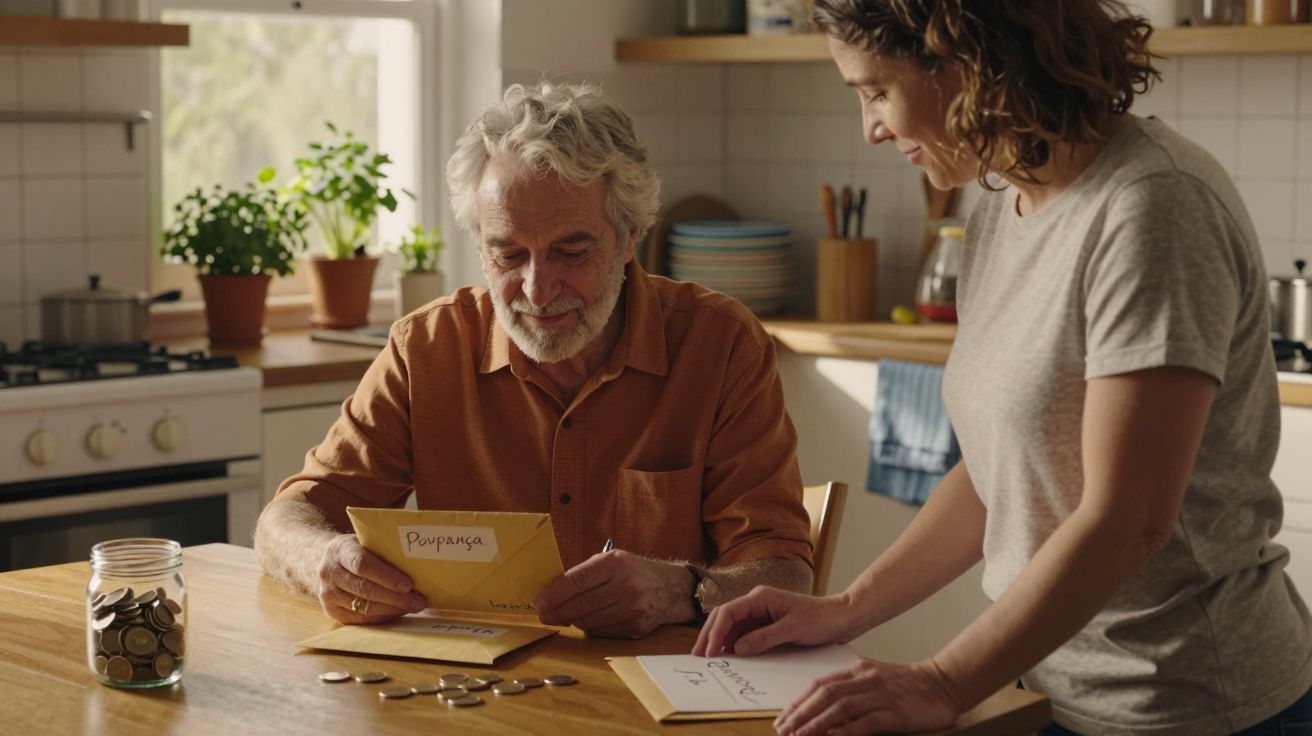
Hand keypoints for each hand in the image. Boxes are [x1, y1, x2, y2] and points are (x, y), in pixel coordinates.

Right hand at [317, 534, 426, 623]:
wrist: (325, 561)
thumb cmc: (356, 549)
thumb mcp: (365, 541)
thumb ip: (383, 551)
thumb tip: (417, 566)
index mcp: (339, 550)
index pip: (363, 565)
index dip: (386, 576)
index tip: (408, 584)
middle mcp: (329, 573)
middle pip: (364, 589)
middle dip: (395, 597)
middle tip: (418, 600)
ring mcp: (328, 595)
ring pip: (363, 607)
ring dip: (392, 609)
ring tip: (413, 606)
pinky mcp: (332, 612)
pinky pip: (361, 619)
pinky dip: (382, 617)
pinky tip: (398, 612)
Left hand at [534, 549, 690, 637]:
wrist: (670, 588)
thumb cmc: (633, 571)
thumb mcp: (612, 560)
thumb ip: (585, 572)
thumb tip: (551, 592)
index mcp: (616, 563)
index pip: (578, 580)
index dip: (555, 593)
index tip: (539, 602)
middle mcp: (626, 585)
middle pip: (581, 604)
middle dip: (557, 612)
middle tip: (544, 615)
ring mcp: (633, 608)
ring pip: (589, 621)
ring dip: (572, 620)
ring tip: (563, 616)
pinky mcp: (636, 627)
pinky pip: (602, 631)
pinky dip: (590, 627)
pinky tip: (586, 620)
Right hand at [693, 586, 854, 656]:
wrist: (841, 617)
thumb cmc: (821, 619)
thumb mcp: (793, 629)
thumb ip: (764, 638)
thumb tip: (738, 648)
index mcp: (760, 597)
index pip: (728, 612)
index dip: (715, 632)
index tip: (708, 651)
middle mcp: (756, 602)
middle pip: (724, 617)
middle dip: (710, 635)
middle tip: (698, 656)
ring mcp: (760, 613)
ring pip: (731, 625)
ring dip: (719, 640)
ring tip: (708, 657)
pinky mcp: (766, 624)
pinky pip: (743, 633)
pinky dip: (733, 644)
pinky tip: (728, 655)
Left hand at [773, 659, 958, 735]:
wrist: (943, 683)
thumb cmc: (906, 686)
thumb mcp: (873, 680)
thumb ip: (848, 690)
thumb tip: (819, 710)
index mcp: (857, 670)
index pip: (818, 685)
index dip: (797, 703)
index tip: (782, 719)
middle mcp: (866, 679)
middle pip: (825, 695)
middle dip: (800, 714)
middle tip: (783, 730)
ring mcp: (882, 695)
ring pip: (842, 707)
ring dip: (817, 723)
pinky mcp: (897, 713)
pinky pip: (868, 721)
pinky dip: (848, 730)